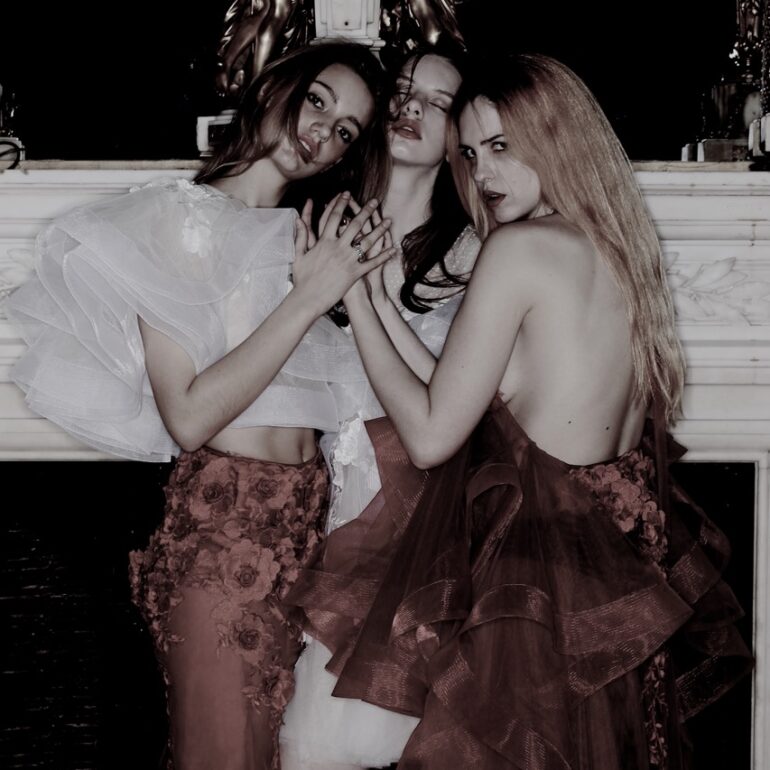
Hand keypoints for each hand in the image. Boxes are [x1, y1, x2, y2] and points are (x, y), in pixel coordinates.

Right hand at [292, 193, 395, 316]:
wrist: (308, 299)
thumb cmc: (302, 279)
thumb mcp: (299, 255)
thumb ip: (301, 236)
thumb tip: (298, 219)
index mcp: (323, 241)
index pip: (333, 217)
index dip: (341, 204)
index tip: (347, 194)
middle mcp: (337, 248)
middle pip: (355, 224)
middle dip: (366, 211)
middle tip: (374, 201)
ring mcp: (347, 260)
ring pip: (367, 241)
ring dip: (379, 230)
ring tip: (388, 221)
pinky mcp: (354, 274)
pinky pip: (372, 263)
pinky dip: (383, 256)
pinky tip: (393, 249)